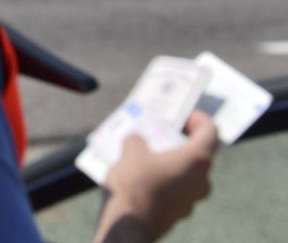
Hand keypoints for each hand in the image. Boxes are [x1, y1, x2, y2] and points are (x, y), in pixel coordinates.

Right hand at [94, 110, 218, 241]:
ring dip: (172, 159)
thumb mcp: (131, 150)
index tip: (182, 114)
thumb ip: (138, 140)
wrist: (128, 226)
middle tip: (161, 130)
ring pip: (188, 172)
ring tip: (148, 151)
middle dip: (181, 139)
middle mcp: (202, 180)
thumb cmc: (134, 183)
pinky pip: (178, 187)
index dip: (198, 118)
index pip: (210, 131)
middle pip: (199, 152)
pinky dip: (166, 177)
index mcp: (197, 160)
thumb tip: (138, 141)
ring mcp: (193, 199)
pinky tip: (144, 174)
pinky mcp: (180, 212)